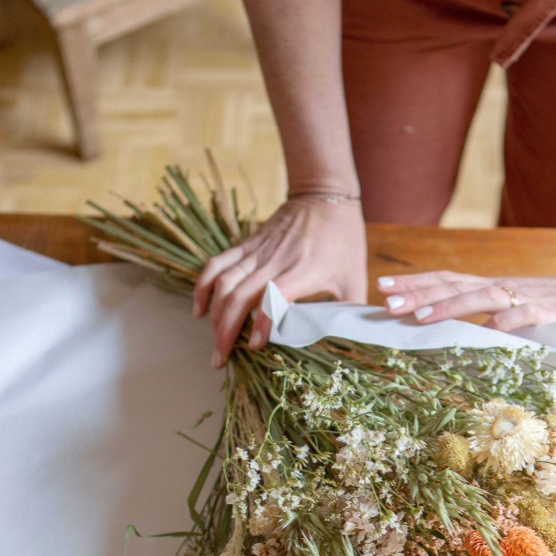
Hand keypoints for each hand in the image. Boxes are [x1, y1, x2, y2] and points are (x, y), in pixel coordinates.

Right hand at [194, 198, 367, 363]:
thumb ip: (350, 313)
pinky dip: (204, 287)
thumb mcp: (355, 278)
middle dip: (226, 331)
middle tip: (221, 359)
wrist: (324, 196)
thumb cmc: (343, 241)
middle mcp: (275, 260)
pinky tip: (200, 310)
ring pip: (225, 282)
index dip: (263, 322)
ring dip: (215, 315)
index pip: (275, 296)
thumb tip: (349, 347)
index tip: (254, 347)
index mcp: (304, 270)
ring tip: (214, 343)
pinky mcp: (246, 244)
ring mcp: (257, 251)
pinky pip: (217, 264)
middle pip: (240, 296)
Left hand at [375, 267, 555, 331]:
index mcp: (491, 287)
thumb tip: (451, 337)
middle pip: (453, 284)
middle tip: (386, 300)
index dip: (415, 283)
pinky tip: (486, 332)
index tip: (382, 288)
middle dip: (418, 293)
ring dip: (449, 307)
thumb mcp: (514, 310)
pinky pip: (524, 318)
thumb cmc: (554, 308)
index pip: (446, 280)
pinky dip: (505, 324)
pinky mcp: (548, 314)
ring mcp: (524, 299)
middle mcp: (501, 288)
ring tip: (419, 317)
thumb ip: (486, 320)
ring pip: (480, 298)